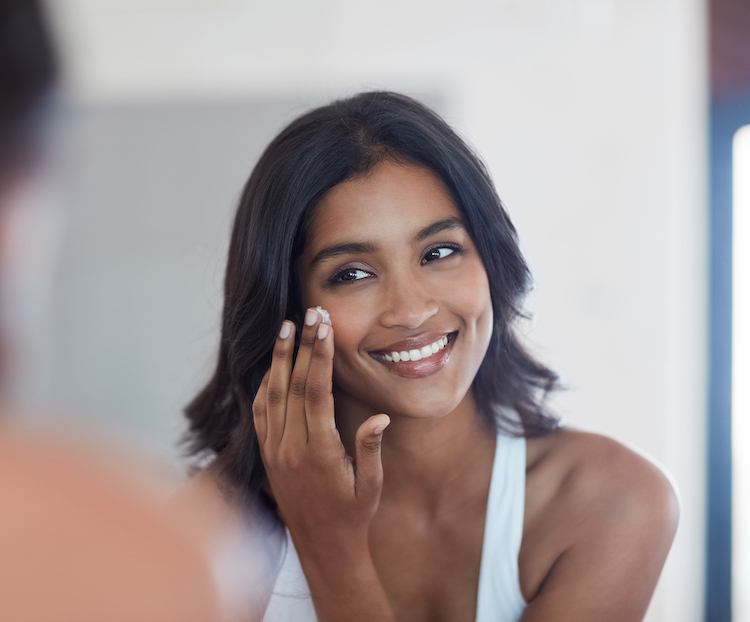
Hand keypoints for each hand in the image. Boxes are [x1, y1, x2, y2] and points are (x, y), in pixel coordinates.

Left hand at [252, 307, 390, 554]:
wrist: (322, 547)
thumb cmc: (353, 516)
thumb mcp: (371, 485)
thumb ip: (370, 448)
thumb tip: (379, 416)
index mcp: (319, 451)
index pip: (317, 392)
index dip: (320, 356)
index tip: (324, 327)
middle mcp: (291, 448)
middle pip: (292, 386)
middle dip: (302, 346)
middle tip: (308, 314)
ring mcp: (275, 452)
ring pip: (271, 396)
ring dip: (279, 360)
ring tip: (286, 328)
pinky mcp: (267, 457)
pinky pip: (261, 414)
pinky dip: (265, 387)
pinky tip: (273, 368)